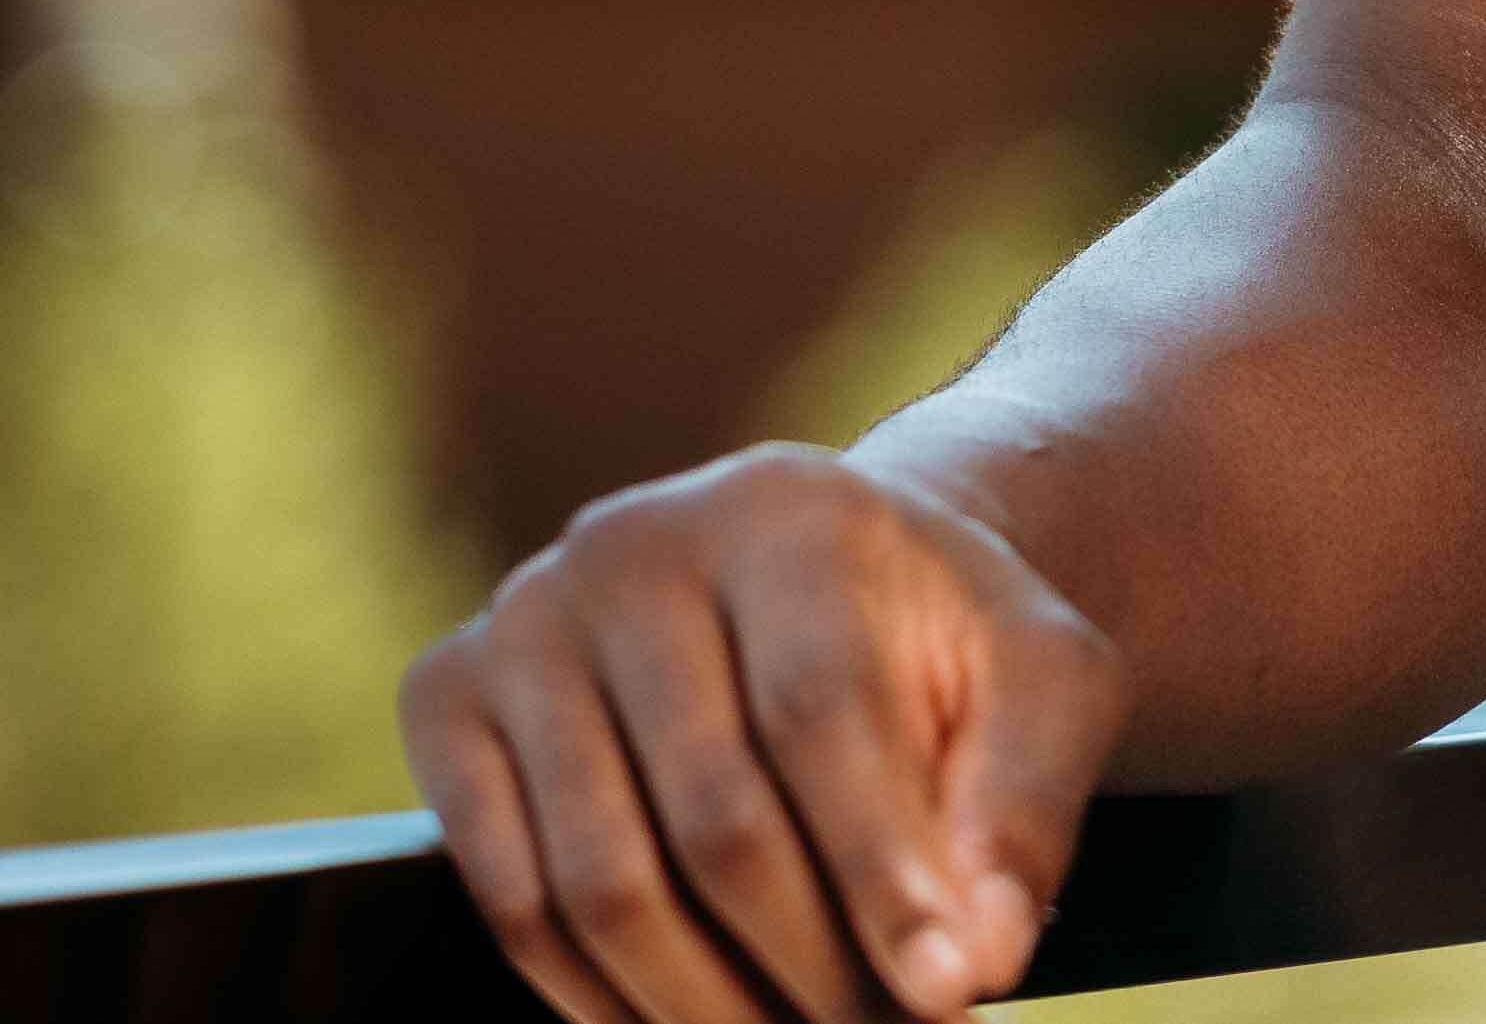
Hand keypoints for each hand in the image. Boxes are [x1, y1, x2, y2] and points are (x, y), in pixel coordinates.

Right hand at [407, 443, 1129, 1023]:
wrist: (812, 580)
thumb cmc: (936, 644)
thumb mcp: (1038, 685)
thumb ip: (1021, 808)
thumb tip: (973, 959)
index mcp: (786, 511)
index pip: (820, 712)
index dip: (883, 873)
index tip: (946, 997)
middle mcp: (632, 542)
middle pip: (713, 817)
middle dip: (813, 970)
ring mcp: (524, 618)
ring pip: (602, 884)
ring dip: (707, 1010)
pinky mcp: (447, 693)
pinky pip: (508, 900)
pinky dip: (598, 1001)